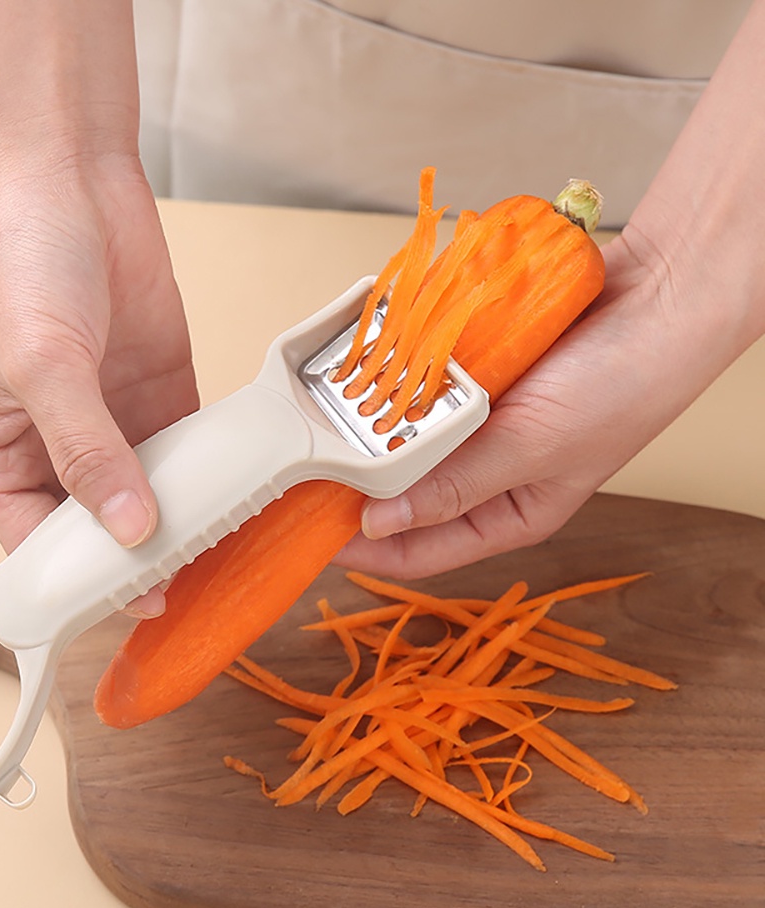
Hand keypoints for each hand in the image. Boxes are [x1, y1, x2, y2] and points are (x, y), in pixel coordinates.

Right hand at [0, 156, 198, 589]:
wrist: (67, 177)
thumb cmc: (18, 262)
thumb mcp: (42, 364)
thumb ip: (85, 450)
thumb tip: (130, 529)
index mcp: (0, 455)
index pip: (40, 545)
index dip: (85, 581)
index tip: (138, 603)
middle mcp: (58, 450)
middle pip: (103, 531)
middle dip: (144, 561)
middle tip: (196, 588)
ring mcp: (114, 425)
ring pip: (154, 499)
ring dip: (187, 525)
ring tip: (230, 556)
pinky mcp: (160, 397)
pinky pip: (191, 453)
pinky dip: (216, 477)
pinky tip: (245, 499)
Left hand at [336, 230, 737, 578]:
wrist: (658, 297)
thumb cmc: (618, 389)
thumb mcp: (532, 449)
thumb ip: (455, 485)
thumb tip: (378, 524)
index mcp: (505, 516)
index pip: (419, 551)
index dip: (363, 552)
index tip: (310, 537)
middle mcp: (483, 477)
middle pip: (401, 498)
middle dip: (355, 488)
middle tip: (305, 471)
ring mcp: (474, 424)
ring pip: (403, 443)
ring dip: (369, 434)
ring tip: (323, 424)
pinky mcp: (470, 379)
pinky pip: (418, 391)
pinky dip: (393, 384)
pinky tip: (364, 374)